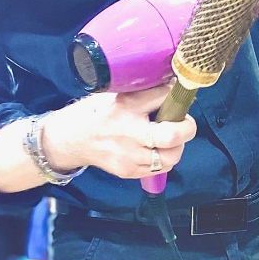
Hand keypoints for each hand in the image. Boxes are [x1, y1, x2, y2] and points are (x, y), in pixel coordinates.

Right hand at [41, 85, 196, 178]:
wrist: (72, 139)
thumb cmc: (96, 113)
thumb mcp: (117, 95)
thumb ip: (144, 93)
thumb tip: (173, 87)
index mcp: (125, 106)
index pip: (163, 97)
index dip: (177, 95)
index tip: (181, 96)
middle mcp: (128, 132)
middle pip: (172, 135)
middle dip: (186, 128)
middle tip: (184, 123)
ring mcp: (129, 156)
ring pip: (171, 156)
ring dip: (177, 147)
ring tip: (169, 138)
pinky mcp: (128, 171)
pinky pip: (160, 169)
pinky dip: (164, 159)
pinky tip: (155, 149)